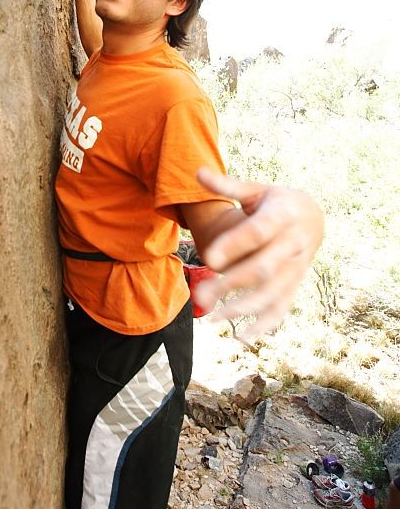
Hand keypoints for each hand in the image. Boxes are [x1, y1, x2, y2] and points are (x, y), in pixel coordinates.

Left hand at [195, 167, 323, 340]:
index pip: (257, 232)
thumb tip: (196, 171)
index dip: (234, 245)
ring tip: (213, 319)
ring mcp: (296, 267)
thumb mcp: (254, 189)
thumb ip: (226, 185)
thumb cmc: (274, 201)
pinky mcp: (295, 284)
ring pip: (271, 293)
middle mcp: (292, 243)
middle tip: (200, 296)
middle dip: (231, 284)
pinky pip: (282, 308)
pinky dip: (265, 325)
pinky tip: (242, 337)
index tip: (208, 258)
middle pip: (262, 268)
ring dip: (243, 309)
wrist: (312, 216)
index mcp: (282, 215)